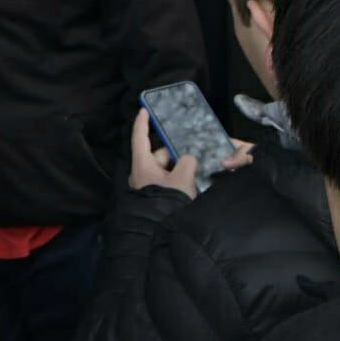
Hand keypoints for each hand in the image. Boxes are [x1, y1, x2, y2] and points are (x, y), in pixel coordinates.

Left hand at [128, 109, 253, 198]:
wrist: (161, 232)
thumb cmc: (167, 201)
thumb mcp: (182, 178)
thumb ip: (187, 161)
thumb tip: (188, 159)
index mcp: (142, 164)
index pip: (140, 137)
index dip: (142, 122)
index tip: (144, 109)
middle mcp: (142, 172)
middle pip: (160, 154)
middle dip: (177, 153)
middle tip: (195, 151)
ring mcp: (149, 185)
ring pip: (167, 168)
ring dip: (181, 167)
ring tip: (199, 167)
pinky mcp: (156, 195)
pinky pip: (169, 180)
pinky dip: (180, 178)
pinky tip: (196, 180)